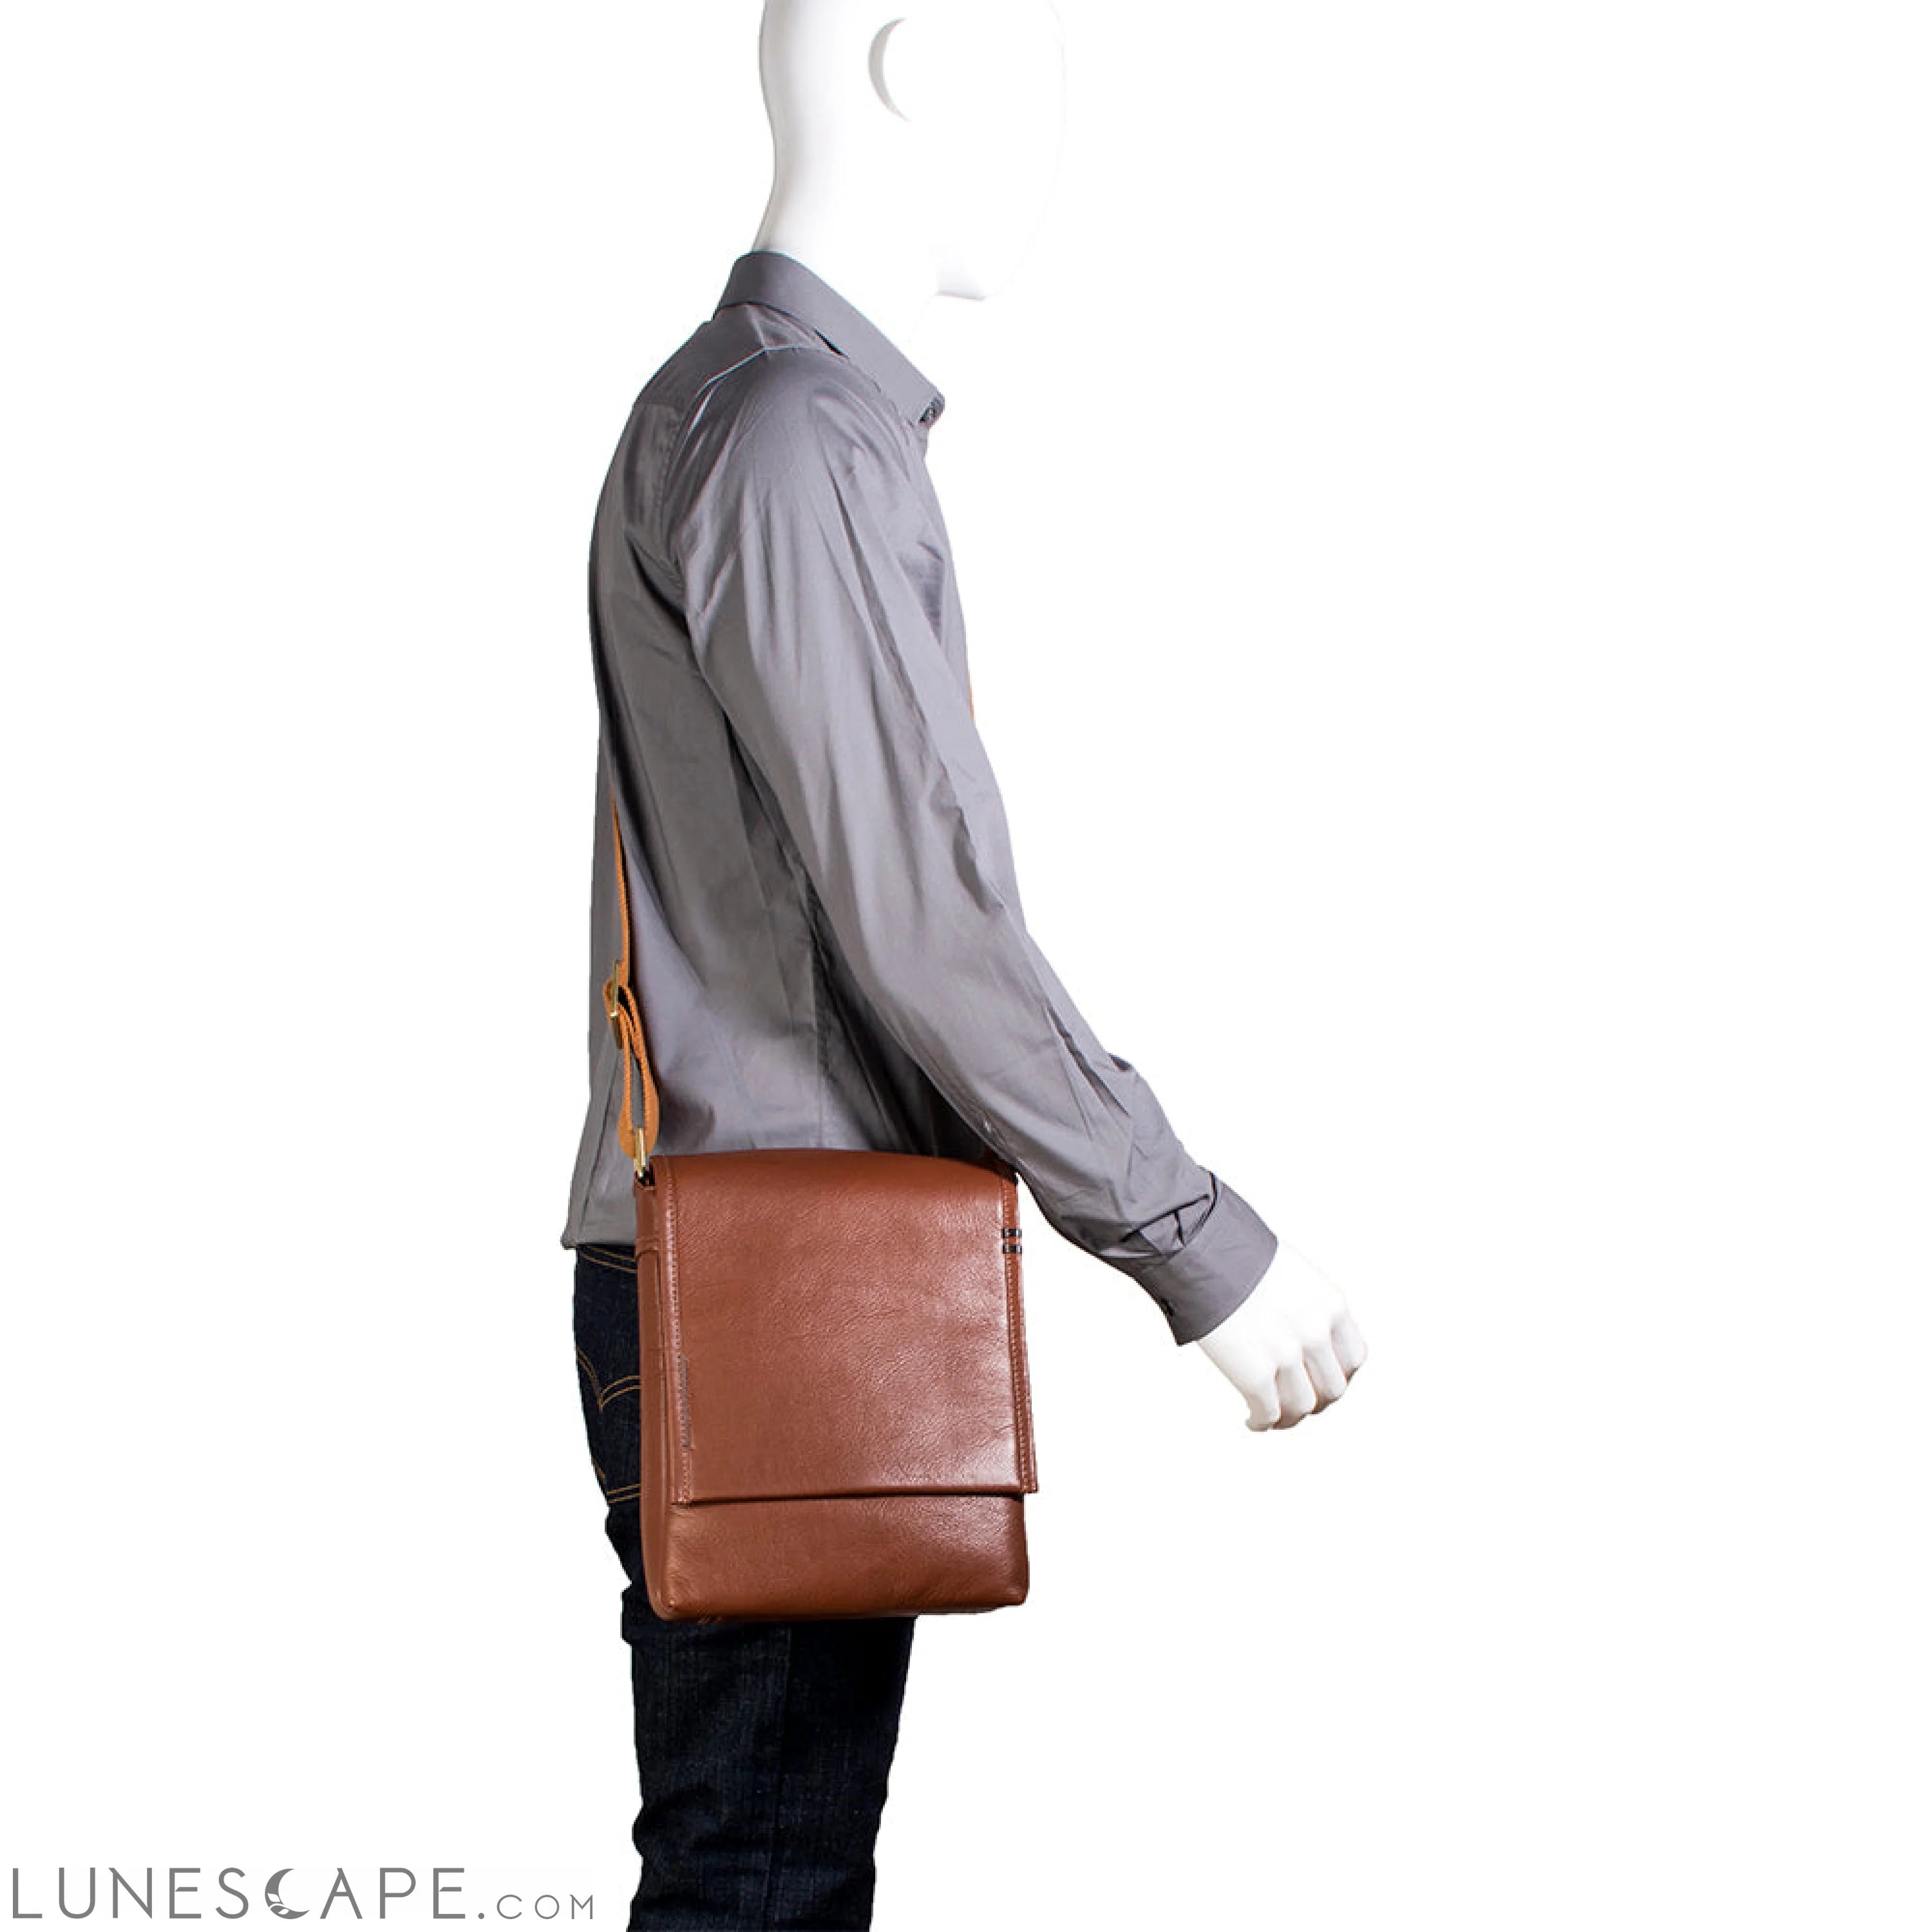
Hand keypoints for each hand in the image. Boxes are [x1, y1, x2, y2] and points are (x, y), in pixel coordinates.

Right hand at [1191, 1247, 1367, 1429]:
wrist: (1202, 1251)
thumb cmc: (1239, 1256)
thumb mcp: (1294, 1276)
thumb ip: (1308, 1309)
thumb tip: (1305, 1343)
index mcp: (1331, 1306)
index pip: (1354, 1359)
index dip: (1339, 1375)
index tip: (1322, 1380)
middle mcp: (1316, 1333)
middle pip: (1332, 1389)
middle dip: (1316, 1400)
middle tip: (1299, 1401)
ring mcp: (1287, 1356)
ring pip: (1302, 1407)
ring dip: (1290, 1418)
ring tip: (1274, 1417)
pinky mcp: (1255, 1375)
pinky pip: (1268, 1414)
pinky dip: (1262, 1423)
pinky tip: (1252, 1420)